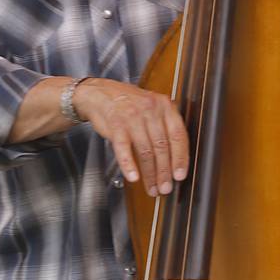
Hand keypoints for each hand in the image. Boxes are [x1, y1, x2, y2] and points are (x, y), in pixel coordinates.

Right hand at [75, 78, 188, 196]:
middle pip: (162, 146)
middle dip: (164, 171)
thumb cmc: (127, 103)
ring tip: (151, 187)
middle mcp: (150, 109)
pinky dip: (129, 165)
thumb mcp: (151, 107)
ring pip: (146, 151)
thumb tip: (174, 158)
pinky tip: (133, 177)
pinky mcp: (116, 124)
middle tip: (165, 187)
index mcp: (164, 105)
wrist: (99, 93)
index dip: (180, 158)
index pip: (178, 135)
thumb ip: (164, 126)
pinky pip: (124, 148)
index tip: (180, 175)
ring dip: (149, 174)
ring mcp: (133, 116)